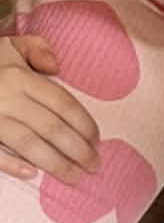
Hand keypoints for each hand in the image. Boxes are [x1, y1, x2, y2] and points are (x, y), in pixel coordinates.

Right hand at [0, 35, 99, 182]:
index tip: (97, 141)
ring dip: (56, 164)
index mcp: (18, 76)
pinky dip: (11, 165)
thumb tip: (57, 66)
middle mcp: (6, 97)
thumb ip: (34, 48)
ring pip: (29, 144)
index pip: (62, 103)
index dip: (84, 124)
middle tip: (94, 166)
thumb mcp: (6, 45)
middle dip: (78, 150)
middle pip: (52, 127)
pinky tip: (31, 174)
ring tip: (75, 177)